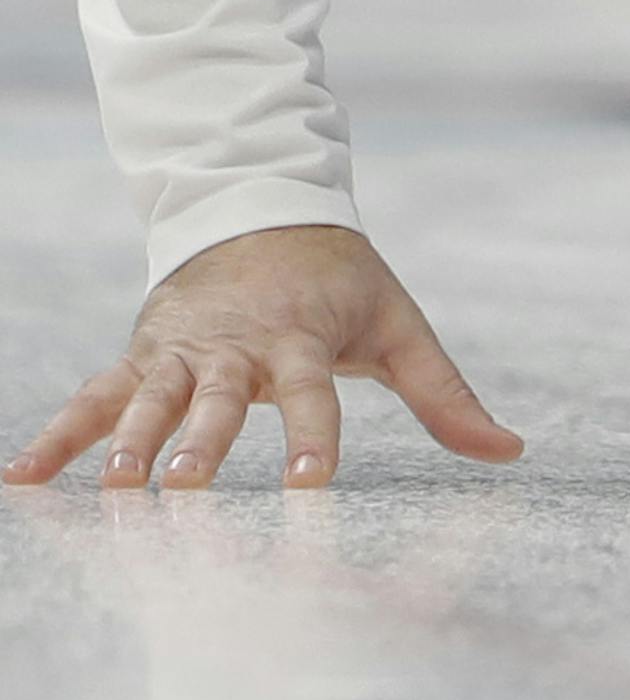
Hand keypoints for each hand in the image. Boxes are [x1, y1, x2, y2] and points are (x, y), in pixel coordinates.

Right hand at [2, 227, 522, 492]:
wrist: (264, 210)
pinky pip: (97, 396)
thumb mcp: (399, 326)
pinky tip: (24, 479)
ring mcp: (184, 350)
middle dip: (203, 445)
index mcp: (301, 340)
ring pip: (151, 398)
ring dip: (129, 441)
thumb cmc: (340, 283)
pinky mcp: (145, 353)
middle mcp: (237, 347)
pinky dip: (60, 435)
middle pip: (218, 400)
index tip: (310, 484)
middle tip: (187, 490)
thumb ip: (446, 396)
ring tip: (111, 488)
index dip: (311, 437)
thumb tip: (511, 452)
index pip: (312, 396)